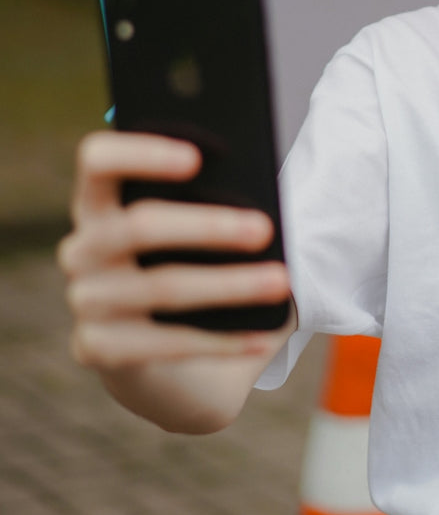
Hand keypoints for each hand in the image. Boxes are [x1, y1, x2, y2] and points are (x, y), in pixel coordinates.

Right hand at [59, 131, 292, 372]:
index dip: (141, 153)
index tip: (197, 159)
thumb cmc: (189, 269)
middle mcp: (81, 249)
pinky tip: (262, 337)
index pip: (98, 161)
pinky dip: (221, 341)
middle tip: (265, 228)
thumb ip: (212, 205)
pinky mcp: (96, 348)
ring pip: (162, 286)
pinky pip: (165, 343)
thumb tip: (258, 203)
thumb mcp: (196, 234)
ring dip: (229, 284)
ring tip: (280, 281)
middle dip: (208, 226)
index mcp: (98, 203)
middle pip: (140, 226)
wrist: (161, 361)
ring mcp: (85, 301)